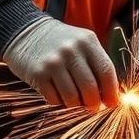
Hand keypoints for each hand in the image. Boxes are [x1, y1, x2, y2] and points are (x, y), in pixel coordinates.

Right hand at [3, 16, 119, 108]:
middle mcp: (71, 50)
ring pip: (73, 98)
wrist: (25, 32)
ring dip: (75, 104)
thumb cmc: (59, 42)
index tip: (112, 103)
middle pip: (90, 88)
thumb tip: (111, 95)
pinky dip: (59, 102)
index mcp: (87, 41)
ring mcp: (53, 63)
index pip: (106, 71)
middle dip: (94, 103)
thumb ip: (96, 64)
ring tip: (73, 98)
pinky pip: (55, 99)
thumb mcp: (81, 43)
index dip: (111, 92)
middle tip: (93, 106)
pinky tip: (57, 92)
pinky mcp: (38, 74)